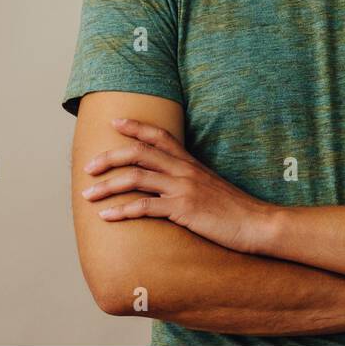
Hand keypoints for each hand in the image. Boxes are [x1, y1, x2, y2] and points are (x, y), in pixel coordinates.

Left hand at [80, 117, 277, 254]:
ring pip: (135, 178)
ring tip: (87, 195)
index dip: (135, 127)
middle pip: (138, 153)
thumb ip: (190, 179)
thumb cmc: (234, 208)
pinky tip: (106, 216)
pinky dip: (121, 211)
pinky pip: (144, 207)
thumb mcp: (210, 185)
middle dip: (109, 157)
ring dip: (107, 185)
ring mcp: (182, 188)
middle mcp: (183, 170)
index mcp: (189, 162)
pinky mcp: (183, 209)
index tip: (114, 122)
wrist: (256, 223)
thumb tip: (170, 182)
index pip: (159, 136)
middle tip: (87, 167)